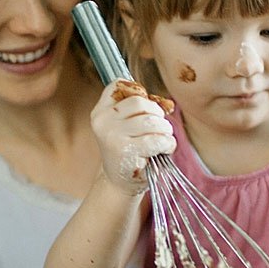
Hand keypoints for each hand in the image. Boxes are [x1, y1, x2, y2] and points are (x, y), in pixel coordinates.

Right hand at [91, 80, 175, 194]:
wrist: (119, 183)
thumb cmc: (128, 151)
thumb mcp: (125, 125)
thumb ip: (138, 108)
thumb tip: (167, 103)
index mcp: (100, 111)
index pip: (119, 85)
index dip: (140, 93)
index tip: (147, 109)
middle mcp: (103, 121)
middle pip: (141, 101)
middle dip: (157, 113)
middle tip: (160, 127)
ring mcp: (113, 136)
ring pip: (151, 120)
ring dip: (165, 130)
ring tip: (164, 139)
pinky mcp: (127, 151)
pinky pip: (158, 139)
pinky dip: (168, 143)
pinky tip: (165, 149)